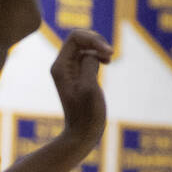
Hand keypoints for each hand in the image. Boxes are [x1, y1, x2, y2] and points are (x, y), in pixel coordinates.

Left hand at [50, 29, 112, 148]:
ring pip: (86, 46)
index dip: (94, 40)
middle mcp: (63, 65)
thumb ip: (89, 64)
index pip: (75, 38)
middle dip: (97, 42)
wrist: (83, 134)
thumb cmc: (86, 114)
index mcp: (61, 66)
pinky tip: (107, 62)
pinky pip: (89, 56)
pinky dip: (99, 55)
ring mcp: (71, 70)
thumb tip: (92, 54)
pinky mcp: (80, 76)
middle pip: (80, 39)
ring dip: (99, 48)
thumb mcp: (89, 87)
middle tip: (111, 54)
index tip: (109, 53)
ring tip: (109, 59)